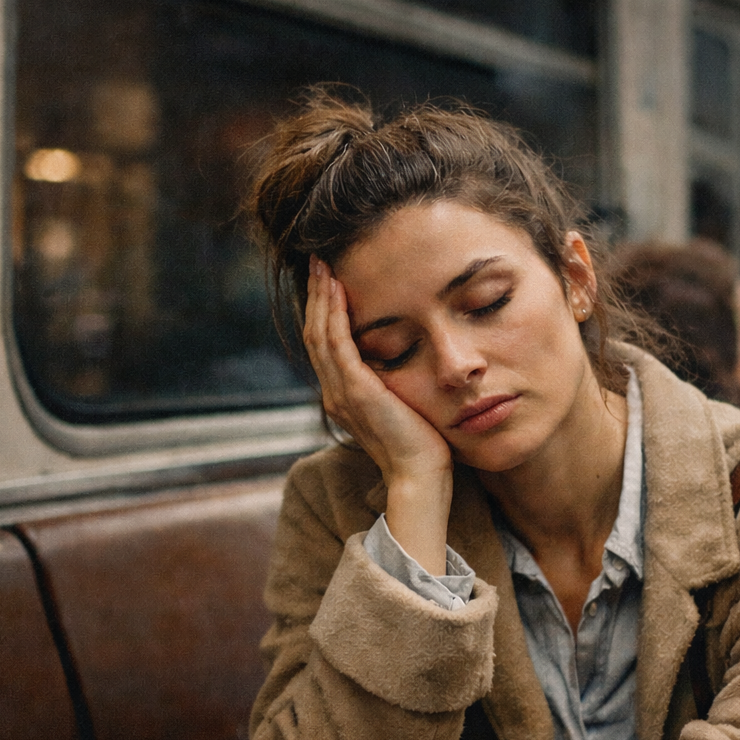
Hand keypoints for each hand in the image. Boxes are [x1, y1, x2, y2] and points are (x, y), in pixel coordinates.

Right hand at [303, 259, 452, 574]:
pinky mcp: (356, 392)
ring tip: (323, 266)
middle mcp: (336, 393)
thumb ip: (395, 385)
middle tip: (318, 262)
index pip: (327, 345)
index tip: (331, 280)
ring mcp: (342, 393)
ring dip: (322, 297)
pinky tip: (338, 290)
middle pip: (317, 334)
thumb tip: (407, 360)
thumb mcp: (404, 407)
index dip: (325, 311)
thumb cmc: (423, 445)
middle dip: (317, 296)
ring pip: (321, 335)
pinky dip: (335, 315)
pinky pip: (337, 344)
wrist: (420, 477)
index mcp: (345, 396)